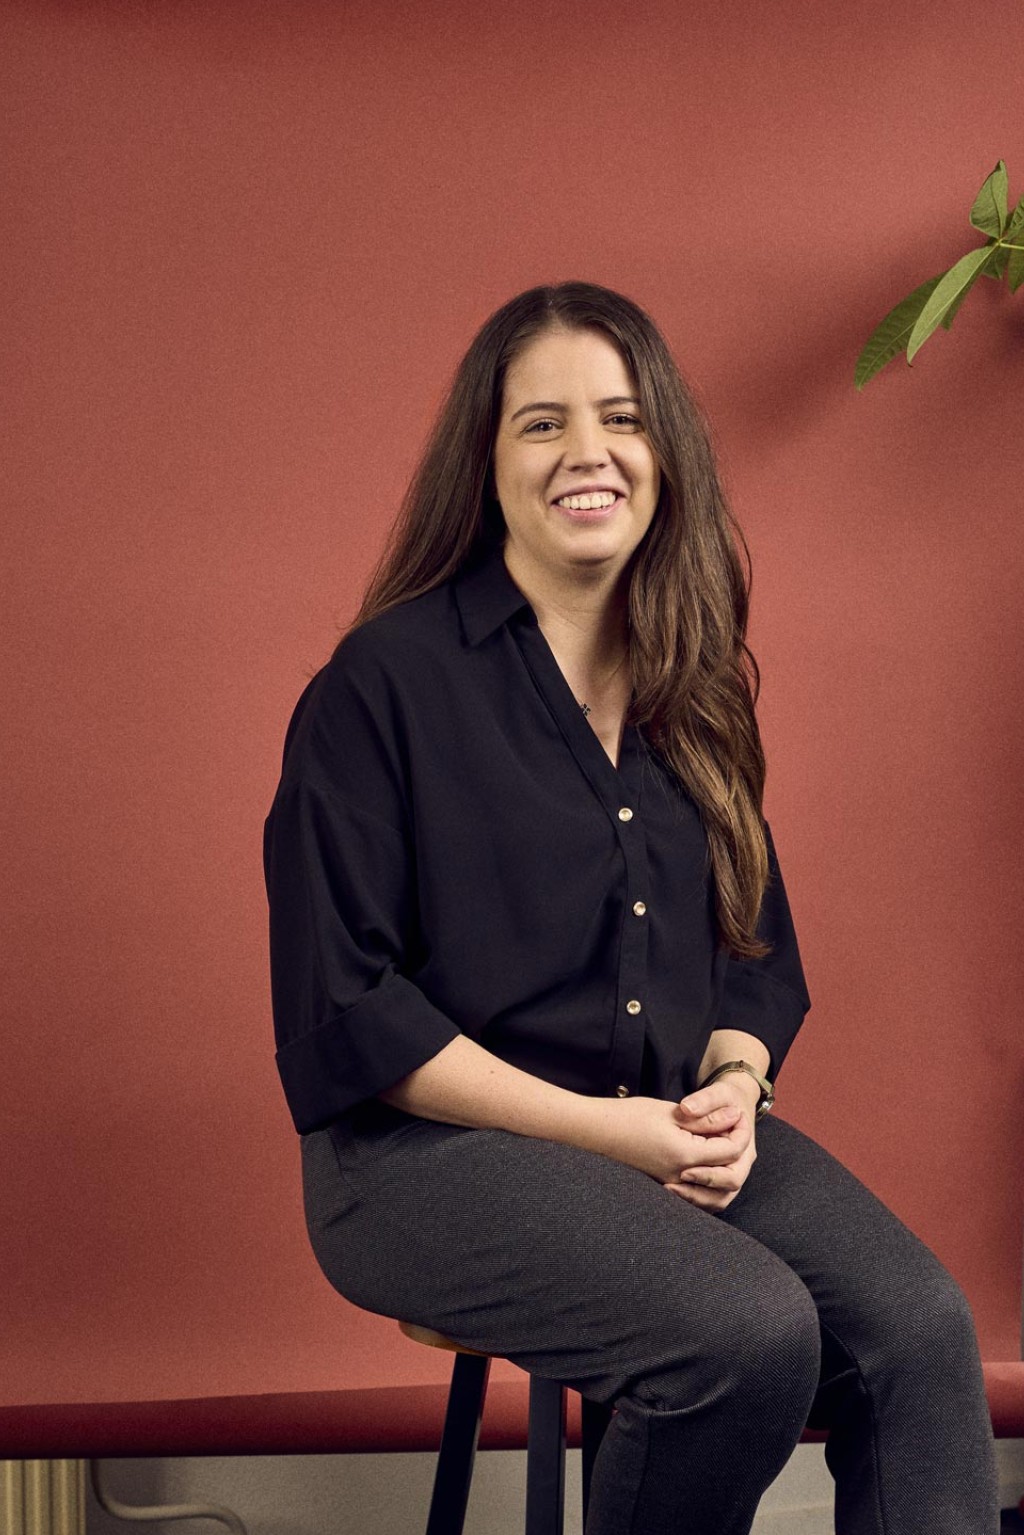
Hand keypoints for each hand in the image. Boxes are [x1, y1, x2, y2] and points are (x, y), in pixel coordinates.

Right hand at [587, 1093, 750, 1188]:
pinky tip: (703, 1156)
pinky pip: (697, 1189)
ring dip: (723, 1164)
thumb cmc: (630, 1116)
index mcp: (684, 1155)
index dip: (739, 1130)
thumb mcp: (673, 1112)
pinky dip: (707, 1176)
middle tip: (730, 1126)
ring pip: (714, 1187)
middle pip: (727, 1172)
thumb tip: (734, 1119)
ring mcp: (671, 1184)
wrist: (595, 1132)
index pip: (730, 1150)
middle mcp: (680, 1176)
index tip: (737, 1113)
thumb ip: (707, 1119)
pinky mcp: (663, 1185)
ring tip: (718, 1139)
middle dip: (735, 1148)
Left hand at [663, 1077, 759, 1211]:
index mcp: (745, 1149)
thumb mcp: (718, 1093)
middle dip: (701, 1188)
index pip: (734, 1171)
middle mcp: (740, 1165)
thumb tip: (686, 1109)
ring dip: (695, 1198)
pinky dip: (692, 1197)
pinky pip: (708, 1197)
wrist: (728, 1103)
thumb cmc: (725, 1098)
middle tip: (674, 1182)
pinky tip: (669, 1189)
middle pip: (727, 1190)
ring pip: (718, 1199)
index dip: (711, 1173)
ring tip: (668, 1188)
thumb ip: (704, 1100)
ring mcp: (729, 1174)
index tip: (685, 1168)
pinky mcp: (717, 1179)